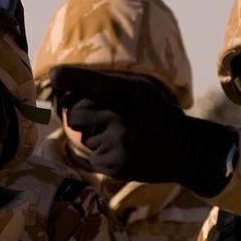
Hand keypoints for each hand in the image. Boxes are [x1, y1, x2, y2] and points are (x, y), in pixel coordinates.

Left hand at [49, 65, 239, 196]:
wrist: (184, 149)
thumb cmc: (153, 113)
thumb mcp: (137, 89)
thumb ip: (102, 87)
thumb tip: (62, 96)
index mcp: (130, 91)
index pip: (96, 83)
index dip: (73, 78)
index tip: (56, 75)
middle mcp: (123, 117)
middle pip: (73, 114)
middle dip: (81, 115)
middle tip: (106, 117)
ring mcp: (119, 143)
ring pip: (81, 137)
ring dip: (94, 135)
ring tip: (122, 135)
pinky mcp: (116, 165)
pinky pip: (91, 156)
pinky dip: (102, 153)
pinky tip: (124, 150)